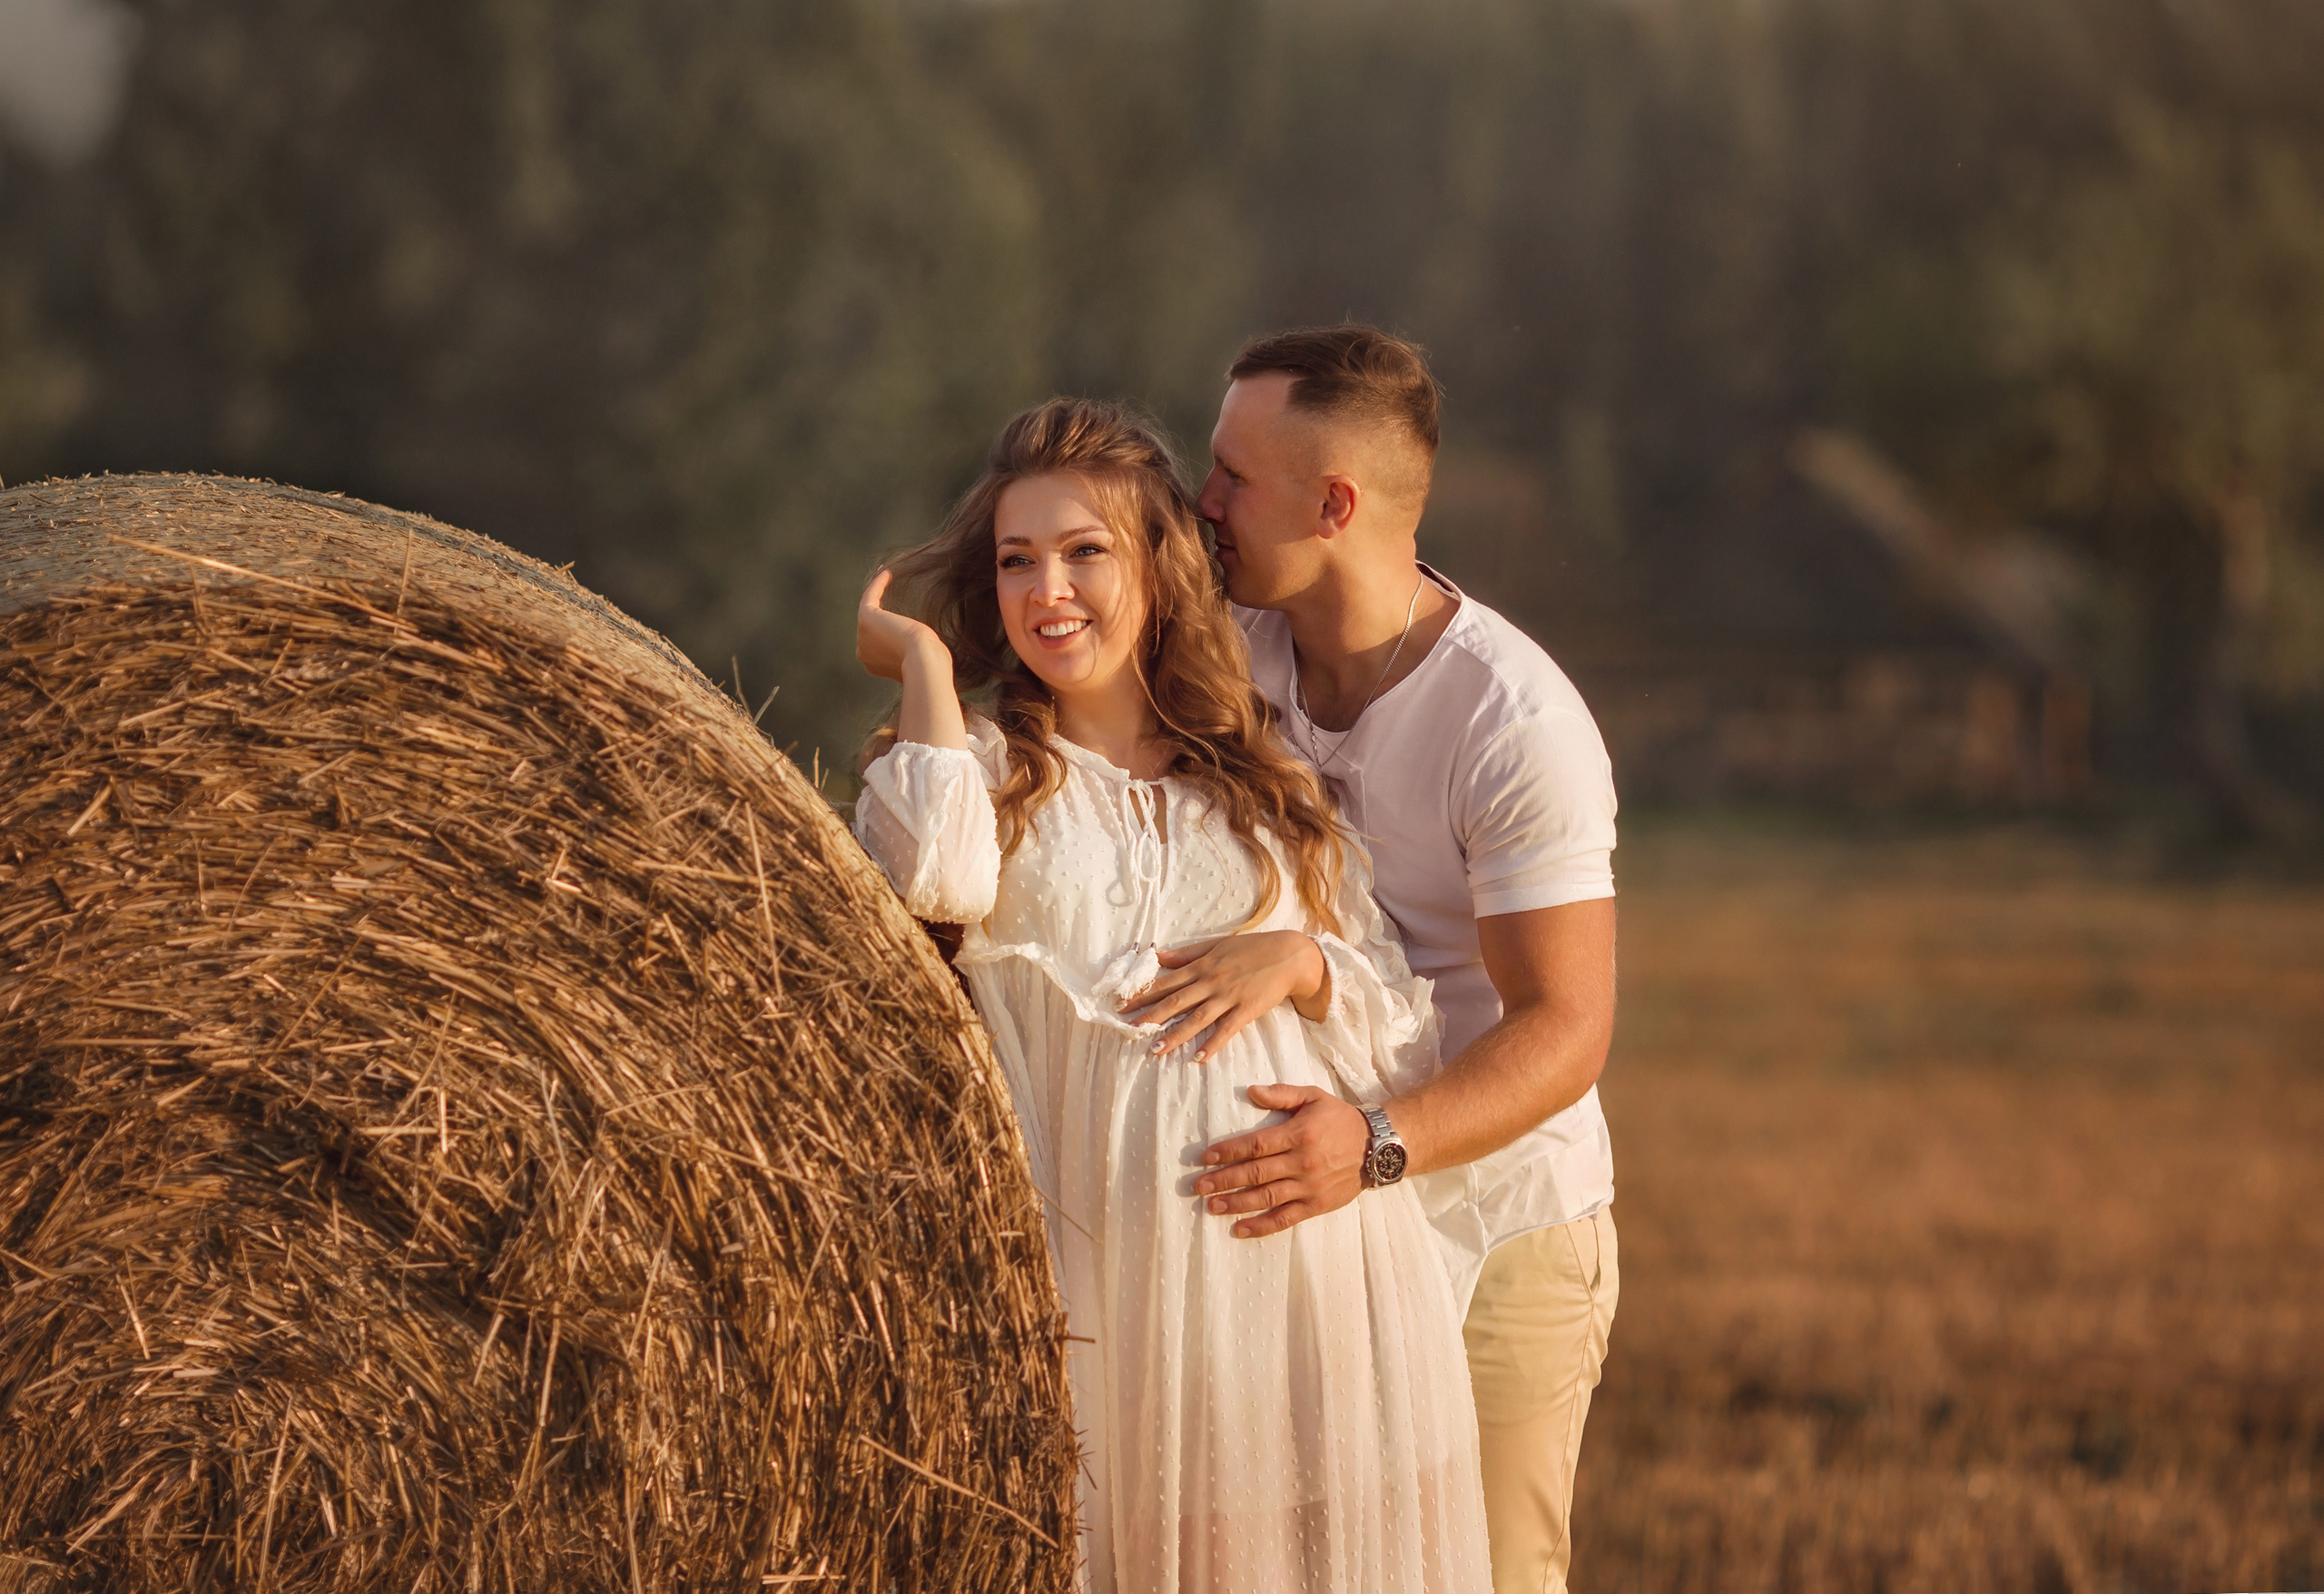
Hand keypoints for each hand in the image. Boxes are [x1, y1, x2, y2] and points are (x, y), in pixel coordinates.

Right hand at [856, 569, 947, 682]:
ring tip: (887, 577)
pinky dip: (877, 584)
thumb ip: (911, 653)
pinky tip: (887, 572)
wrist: (923, 660)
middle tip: (890, 593)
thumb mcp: (917, 659)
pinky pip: (870, 596)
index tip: (898, 620)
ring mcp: (861, 636)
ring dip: (876, 591)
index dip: (887, 630)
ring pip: (869, 610)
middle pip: (870, 629)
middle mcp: (862, 653)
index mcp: (873, 666)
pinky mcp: (866, 618)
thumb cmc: (927, 662)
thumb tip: (919, 642)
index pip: (877, 645)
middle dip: (879, 612)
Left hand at [1121, 931, 1326, 1061]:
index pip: (1166, 981)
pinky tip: (1198, 1058)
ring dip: (1175, 1035)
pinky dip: (1212, 1044)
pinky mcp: (1246, 1010)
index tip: (1122, 1004)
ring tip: (1155, 1049)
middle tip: (1128, 1030)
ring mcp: (1228, 996)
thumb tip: (1158, 956)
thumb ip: (1186, 953)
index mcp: (1202, 965)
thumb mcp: (1217, 945)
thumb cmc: (1253, 948)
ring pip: (1196, 1018)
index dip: (1143, 993)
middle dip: (1150, 1016)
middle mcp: (1211, 981)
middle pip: (1175, 1001)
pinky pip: (1226, 1030)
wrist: (1290, 955)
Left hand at [1193, 1084, 1369, 1237]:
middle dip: (1224, 1180)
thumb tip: (1251, 1091)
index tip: (1205, 1157)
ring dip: (1236, 1203)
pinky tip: (1239, 1228)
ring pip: (1266, 1198)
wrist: (1377, 1147)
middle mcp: (1302, 1162)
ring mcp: (1309, 1187)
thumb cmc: (1340, 1119)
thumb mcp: (1314, 1097)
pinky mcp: (1316, 1206)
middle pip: (1256, 1173)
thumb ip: (1282, 1094)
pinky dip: (1261, 1226)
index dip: (1228, 1151)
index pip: (1256, 1145)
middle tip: (1198, 1186)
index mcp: (1298, 1134)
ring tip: (1211, 1207)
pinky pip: (1285, 1218)